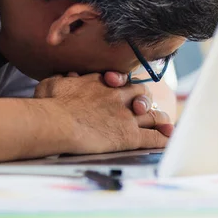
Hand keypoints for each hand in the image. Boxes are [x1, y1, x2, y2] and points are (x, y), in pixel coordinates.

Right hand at [34, 74, 170, 154]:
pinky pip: (153, 138)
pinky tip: (167, 141)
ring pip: (152, 115)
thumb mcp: (53, 84)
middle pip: (143, 94)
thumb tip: (69, 76)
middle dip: (145, 100)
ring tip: (166, 124)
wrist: (58, 121)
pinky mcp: (130, 136)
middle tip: (144, 106)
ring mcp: (127, 116)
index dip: (124, 84)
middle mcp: (119, 96)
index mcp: (101, 82)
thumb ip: (64, 80)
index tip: (123, 86)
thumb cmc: (50, 104)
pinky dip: (162, 139)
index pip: (121, 81)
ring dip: (160, 119)